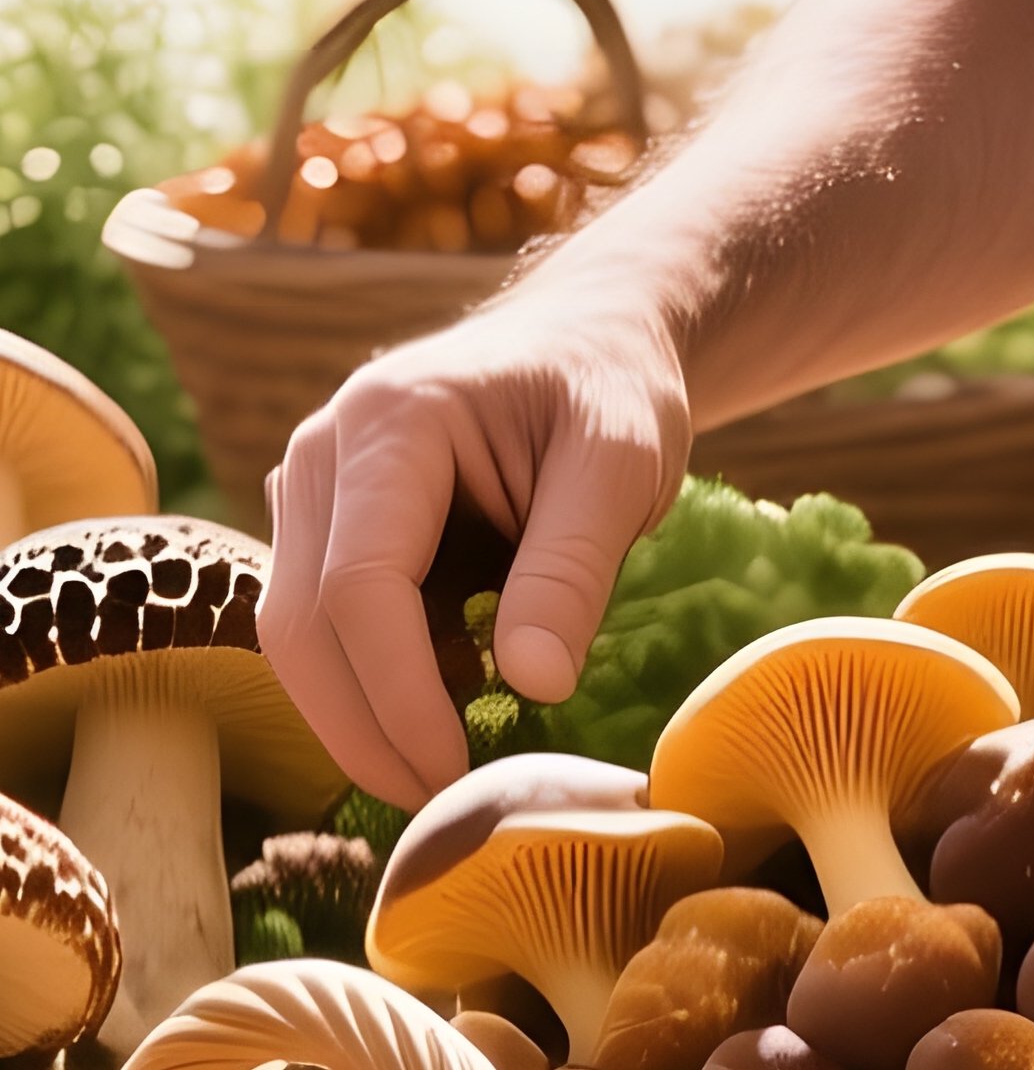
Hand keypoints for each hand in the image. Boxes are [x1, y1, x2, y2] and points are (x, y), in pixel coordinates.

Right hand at [258, 289, 689, 807]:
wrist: (587, 338)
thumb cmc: (609, 388)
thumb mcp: (623, 462)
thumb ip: (573, 566)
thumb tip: (535, 686)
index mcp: (394, 417)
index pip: (361, 583)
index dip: (398, 695)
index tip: (458, 775)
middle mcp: (325, 448)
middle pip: (303, 622)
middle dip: (364, 730)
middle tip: (442, 807)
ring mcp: (313, 484)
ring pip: (297, 632)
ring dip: (359, 715)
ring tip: (447, 771)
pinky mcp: (325, 522)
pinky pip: (322, 621)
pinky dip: (371, 680)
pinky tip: (442, 711)